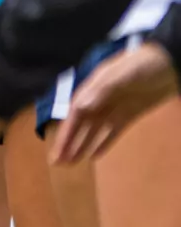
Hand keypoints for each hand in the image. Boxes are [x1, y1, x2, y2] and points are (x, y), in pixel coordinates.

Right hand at [52, 42, 180, 163]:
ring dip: (82, 146)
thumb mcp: (123, 74)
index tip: (57, 151)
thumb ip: (102, 90)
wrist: (172, 63)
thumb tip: (81, 106)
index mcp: (94, 88)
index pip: (75, 114)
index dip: (65, 133)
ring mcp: (115, 108)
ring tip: (71, 163)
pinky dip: (103, 143)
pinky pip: (113, 132)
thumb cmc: (145, 64)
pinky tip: (95, 156)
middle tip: (58, 163)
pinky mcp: (129, 115)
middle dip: (68, 143)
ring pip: (93, 131)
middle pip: (80, 125)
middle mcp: (100, 100)